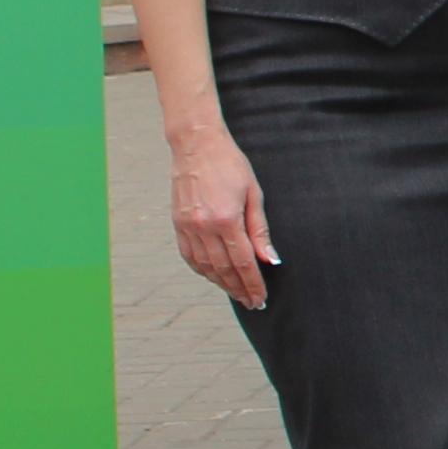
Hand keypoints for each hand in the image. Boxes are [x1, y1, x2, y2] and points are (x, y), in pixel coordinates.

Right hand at [169, 125, 275, 308]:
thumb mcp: (254, 194)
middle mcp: (203, 226)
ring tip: (236, 293)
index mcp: (225, 219)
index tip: (260, 298)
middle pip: (223, 269)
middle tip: (252, 303)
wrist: (196, 145)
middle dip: (239, 289)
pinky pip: (189, 255)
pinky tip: (213, 276)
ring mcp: (187, 226)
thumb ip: (260, 230)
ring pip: (204, 266)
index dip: (253, 283)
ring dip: (221, 283)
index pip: (243, 262)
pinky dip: (201, 270)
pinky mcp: (177, 223)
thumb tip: (270, 259)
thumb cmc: (231, 165)